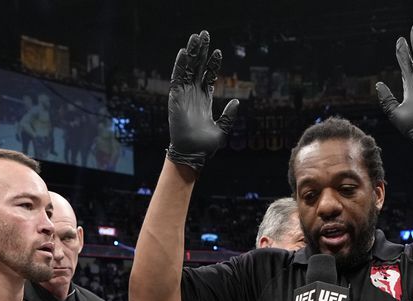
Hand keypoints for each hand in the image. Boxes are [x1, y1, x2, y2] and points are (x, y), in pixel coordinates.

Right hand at [166, 30, 238, 170]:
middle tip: (204, 34)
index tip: (217, 51)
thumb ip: (229, 115)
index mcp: (204, 99)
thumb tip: (236, 101)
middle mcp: (194, 94)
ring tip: (195, 38)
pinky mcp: (176, 98)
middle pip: (197, 67)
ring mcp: (184, 95)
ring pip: (187, 69)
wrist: (192, 153)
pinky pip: (177, 78)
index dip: (212, 63)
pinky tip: (183, 53)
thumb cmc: (206, 145)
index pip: (208, 76)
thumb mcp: (222, 128)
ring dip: (191, 53)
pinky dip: (180, 65)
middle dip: (201, 51)